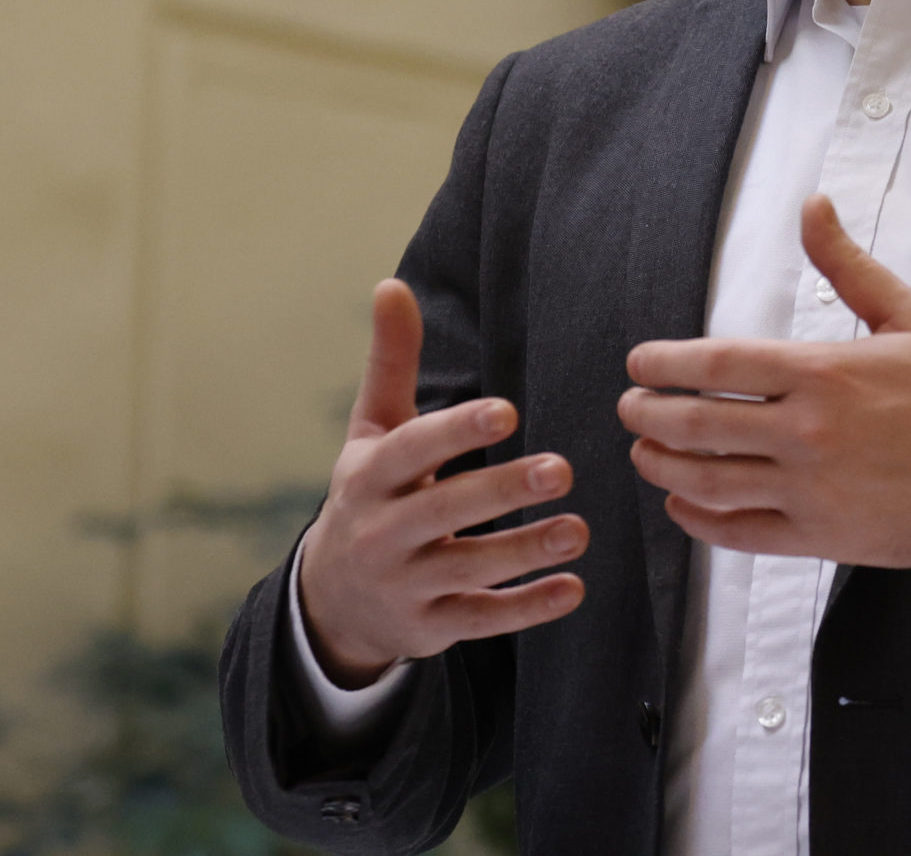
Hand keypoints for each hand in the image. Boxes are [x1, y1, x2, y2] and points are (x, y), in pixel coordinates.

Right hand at [296, 280, 586, 685]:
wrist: (332, 597)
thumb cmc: (368, 493)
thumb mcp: (372, 430)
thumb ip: (391, 362)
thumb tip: (391, 285)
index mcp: (368, 477)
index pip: (411, 451)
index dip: (456, 431)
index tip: (508, 411)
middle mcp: (381, 533)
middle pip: (443, 512)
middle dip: (501, 493)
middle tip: (562, 470)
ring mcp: (405, 585)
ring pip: (468, 570)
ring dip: (525, 553)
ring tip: (578, 531)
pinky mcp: (430, 625)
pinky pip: (481, 619)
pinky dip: (526, 609)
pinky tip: (573, 588)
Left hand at [617, 194, 910, 567]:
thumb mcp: (907, 316)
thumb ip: (847, 264)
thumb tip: (813, 206)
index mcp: (823, 373)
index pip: (719, 364)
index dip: (666, 364)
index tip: (640, 363)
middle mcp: (807, 432)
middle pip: (699, 424)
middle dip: (648, 415)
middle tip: (629, 407)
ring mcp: (808, 490)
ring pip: (709, 481)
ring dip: (661, 466)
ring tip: (643, 452)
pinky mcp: (817, 537)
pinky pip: (739, 532)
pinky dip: (699, 519)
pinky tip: (682, 502)